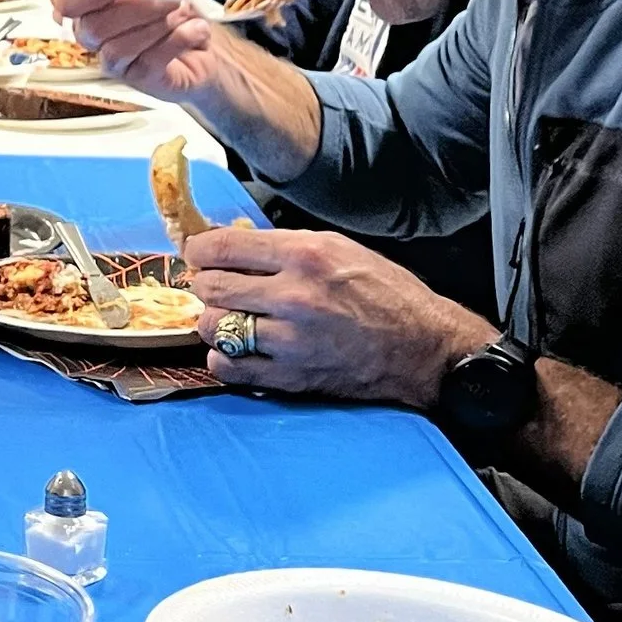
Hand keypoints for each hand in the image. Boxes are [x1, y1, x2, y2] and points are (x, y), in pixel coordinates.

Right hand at [47, 0, 209, 83]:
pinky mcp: (137, 78)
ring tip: (185, 14)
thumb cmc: (179, 8)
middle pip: (91, 25)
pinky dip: (178, 40)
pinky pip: (147, 61)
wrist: (210, 42)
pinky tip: (194, 30)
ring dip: (160, 24)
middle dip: (136, 7)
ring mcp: (111, 59)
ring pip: (116, 47)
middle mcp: (92, 32)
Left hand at [191, 225, 488, 404]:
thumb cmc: (386, 294)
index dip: (198, 250)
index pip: (222, 248)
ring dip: (215, 321)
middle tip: (214, 286)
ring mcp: (291, 340)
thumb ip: (286, 247)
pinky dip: (225, 358)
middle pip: (211, 288)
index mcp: (306, 255)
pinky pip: (229, 367)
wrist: (423, 347)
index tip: (197, 254)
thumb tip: (235, 245)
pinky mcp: (292, 376)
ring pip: (214, 327)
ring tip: (230, 317)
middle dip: (206, 284)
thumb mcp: (340, 248)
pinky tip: (239, 348)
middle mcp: (294, 296)